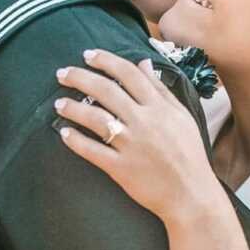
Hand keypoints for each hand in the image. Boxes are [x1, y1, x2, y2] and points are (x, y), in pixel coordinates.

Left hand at [54, 48, 225, 224]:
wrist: (191, 194)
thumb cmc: (188, 154)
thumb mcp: (182, 117)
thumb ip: (161, 89)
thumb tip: (144, 63)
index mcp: (159, 108)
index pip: (128, 74)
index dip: (105, 61)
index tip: (87, 55)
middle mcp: (144, 122)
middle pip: (106, 91)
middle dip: (80, 78)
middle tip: (61, 73)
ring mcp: (131, 145)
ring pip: (95, 118)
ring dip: (72, 108)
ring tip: (58, 103)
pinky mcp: (121, 168)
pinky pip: (92, 150)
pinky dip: (75, 140)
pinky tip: (63, 132)